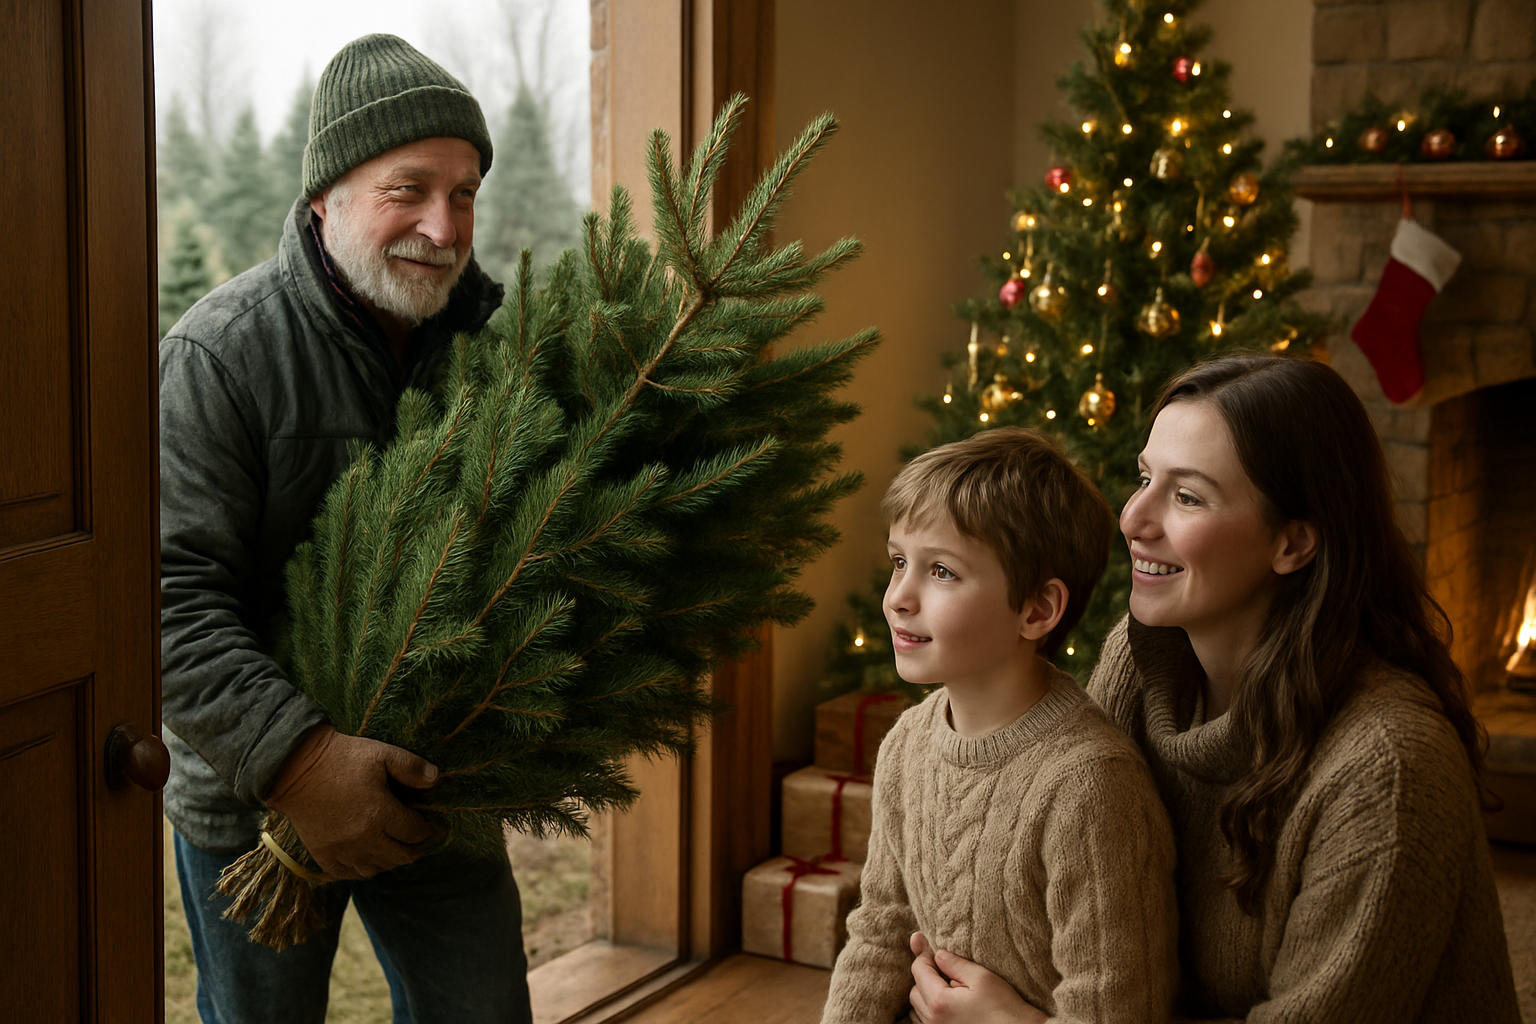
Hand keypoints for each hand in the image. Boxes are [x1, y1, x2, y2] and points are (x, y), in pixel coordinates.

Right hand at [265, 725, 438, 879]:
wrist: (295, 768)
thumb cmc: (341, 758)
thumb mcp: (381, 754)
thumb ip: (411, 767)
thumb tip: (436, 779)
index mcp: (380, 814)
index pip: (415, 832)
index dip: (427, 830)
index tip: (432, 826)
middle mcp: (363, 838)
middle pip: (399, 856)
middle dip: (415, 850)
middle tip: (420, 844)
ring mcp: (341, 850)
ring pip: (375, 869)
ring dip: (390, 862)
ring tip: (396, 851)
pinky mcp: (322, 854)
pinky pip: (347, 874)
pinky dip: (362, 870)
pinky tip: (368, 861)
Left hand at [909, 932, 1048, 1023]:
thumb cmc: (1004, 1008)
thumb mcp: (982, 978)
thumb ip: (955, 964)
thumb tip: (938, 954)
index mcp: (939, 1002)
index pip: (919, 970)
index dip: (924, 955)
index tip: (933, 949)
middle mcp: (932, 1020)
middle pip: (915, 990)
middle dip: (926, 977)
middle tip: (946, 970)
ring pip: (918, 1008)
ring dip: (927, 995)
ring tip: (948, 989)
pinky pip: (925, 1022)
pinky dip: (930, 1011)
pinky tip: (948, 1006)